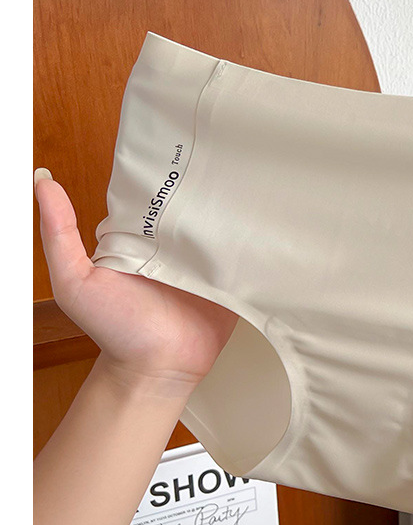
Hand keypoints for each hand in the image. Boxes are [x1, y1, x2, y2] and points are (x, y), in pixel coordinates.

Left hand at [35, 169, 238, 388]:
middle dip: (201, 189)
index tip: (173, 155)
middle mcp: (171, 246)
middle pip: (190, 208)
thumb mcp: (75, 280)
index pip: (151, 196)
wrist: (156, 369)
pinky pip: (243, 256)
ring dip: (230, 213)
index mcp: (137, 238)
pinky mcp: (228, 281)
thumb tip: (43, 182)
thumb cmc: (115, 330)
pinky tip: (258, 227)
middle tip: (216, 167)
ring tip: (243, 192)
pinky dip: (251, 244)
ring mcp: (203, 263)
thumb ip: (59, 233)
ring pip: (220, 227)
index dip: (161, 176)